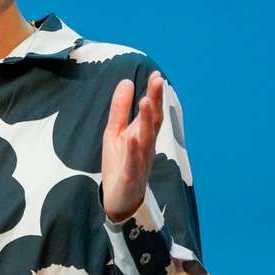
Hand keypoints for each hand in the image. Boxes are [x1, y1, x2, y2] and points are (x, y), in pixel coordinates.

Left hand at [101, 70, 163, 222]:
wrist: (119, 200)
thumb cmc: (120, 164)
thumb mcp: (115, 132)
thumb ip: (120, 109)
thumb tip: (126, 81)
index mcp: (142, 134)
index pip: (150, 111)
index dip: (154, 93)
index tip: (157, 74)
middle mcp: (145, 146)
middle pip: (152, 121)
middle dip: (155, 101)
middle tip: (158, 80)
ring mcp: (139, 161)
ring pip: (145, 139)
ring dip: (146, 120)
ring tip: (145, 101)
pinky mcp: (130, 176)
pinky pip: (133, 162)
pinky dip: (134, 149)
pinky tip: (133, 136)